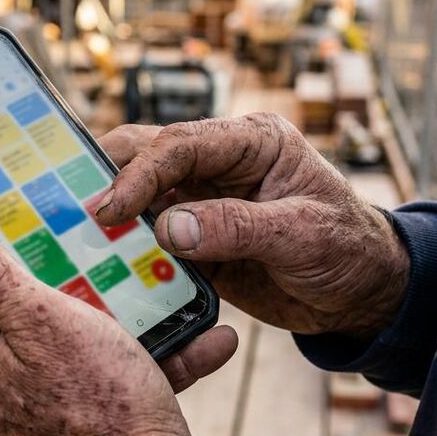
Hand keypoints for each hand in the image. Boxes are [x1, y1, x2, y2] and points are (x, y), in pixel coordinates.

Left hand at [0, 220, 237, 435]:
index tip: (16, 206)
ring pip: (84, 333)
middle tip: (103, 239)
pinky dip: (161, 353)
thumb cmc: (99, 406)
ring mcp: (48, 400)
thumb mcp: (42, 321)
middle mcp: (4, 379)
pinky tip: (205, 339)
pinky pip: (121, 370)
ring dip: (132, 311)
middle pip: (26, 302)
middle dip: (70, 270)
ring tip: (171, 287)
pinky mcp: (90, 417)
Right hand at [97, 115, 409, 337]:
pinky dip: (126, 248)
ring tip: (76, 235)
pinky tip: (100, 262)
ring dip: (114, 214)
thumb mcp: (301, 236)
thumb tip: (167, 228)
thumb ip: (236, 228)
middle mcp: (221, 164)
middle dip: (111, 178)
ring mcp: (205, 201)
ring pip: (142, 195)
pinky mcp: (196, 239)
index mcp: (251, 142)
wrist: (362, 294)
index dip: (140, 172)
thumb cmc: (347, 249)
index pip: (182, 144)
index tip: (109, 207)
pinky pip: (150, 238)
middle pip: (149, 154)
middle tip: (75, 211)